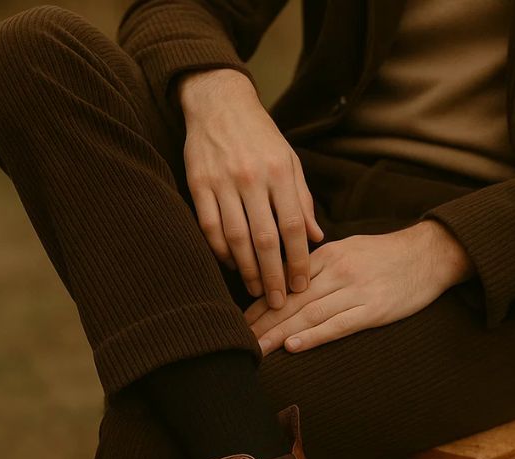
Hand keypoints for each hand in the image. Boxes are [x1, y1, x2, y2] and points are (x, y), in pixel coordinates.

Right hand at [178, 68, 323, 308]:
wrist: (218, 102)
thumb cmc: (260, 136)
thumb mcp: (289, 161)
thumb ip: (302, 200)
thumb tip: (317, 238)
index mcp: (279, 172)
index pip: (293, 226)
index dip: (299, 260)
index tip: (301, 285)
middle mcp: (251, 178)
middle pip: (265, 239)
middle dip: (273, 275)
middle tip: (279, 301)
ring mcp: (222, 181)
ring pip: (236, 238)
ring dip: (247, 270)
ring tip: (256, 290)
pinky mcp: (198, 184)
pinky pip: (210, 227)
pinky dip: (220, 251)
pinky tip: (232, 265)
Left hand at [246, 219, 474, 354]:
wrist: (431, 254)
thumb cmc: (389, 256)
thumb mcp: (350, 249)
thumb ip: (320, 265)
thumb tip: (292, 283)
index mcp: (327, 256)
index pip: (284, 283)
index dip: (259, 305)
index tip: (239, 323)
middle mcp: (337, 271)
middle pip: (290, 300)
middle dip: (261, 323)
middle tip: (237, 342)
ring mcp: (355, 291)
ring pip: (308, 314)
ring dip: (279, 334)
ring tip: (257, 350)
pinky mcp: (373, 310)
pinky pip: (338, 325)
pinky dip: (314, 336)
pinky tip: (294, 347)